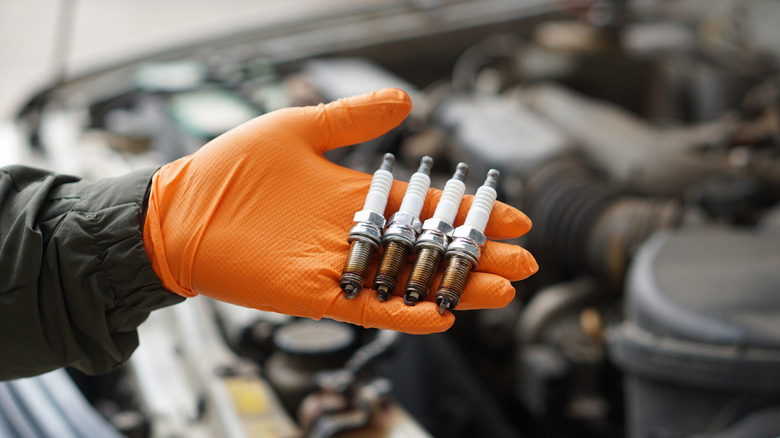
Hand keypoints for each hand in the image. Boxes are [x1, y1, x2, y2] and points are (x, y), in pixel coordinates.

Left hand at [142, 88, 536, 333]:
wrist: (180, 210)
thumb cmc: (232, 168)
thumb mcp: (300, 129)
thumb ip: (352, 118)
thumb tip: (405, 100)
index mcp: (358, 196)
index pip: (427, 207)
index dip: (469, 212)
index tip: (511, 215)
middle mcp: (356, 234)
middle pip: (430, 248)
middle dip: (477, 254)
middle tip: (525, 261)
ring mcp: (339, 266)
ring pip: (410, 280)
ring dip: (455, 287)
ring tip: (502, 290)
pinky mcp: (316, 293)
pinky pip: (368, 307)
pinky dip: (403, 312)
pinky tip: (441, 315)